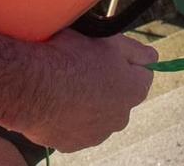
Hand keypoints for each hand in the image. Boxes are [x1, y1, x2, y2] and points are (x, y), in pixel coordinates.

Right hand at [9, 29, 154, 152]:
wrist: (31, 83)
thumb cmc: (70, 56)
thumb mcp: (108, 39)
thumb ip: (136, 50)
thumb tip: (153, 57)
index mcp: (133, 92)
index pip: (143, 75)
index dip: (126, 61)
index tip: (109, 54)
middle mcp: (120, 119)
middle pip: (119, 97)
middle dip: (108, 84)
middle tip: (84, 66)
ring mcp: (95, 135)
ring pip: (97, 115)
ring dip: (88, 102)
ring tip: (66, 84)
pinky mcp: (71, 144)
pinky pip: (74, 127)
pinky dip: (68, 116)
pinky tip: (55, 100)